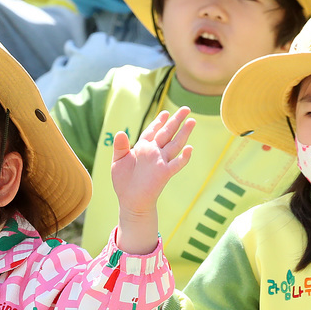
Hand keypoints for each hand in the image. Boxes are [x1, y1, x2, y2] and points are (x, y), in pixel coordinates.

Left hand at [110, 107, 194, 253]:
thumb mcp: (118, 161)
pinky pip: (176, 164)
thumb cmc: (124, 182)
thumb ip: (119, 146)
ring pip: (175, 144)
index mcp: (142, 148)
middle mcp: (154, 152)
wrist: (130, 201)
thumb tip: (119, 132)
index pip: (152, 131)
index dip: (159, 121)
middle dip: (176, 121)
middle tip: (186, 108)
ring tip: (192, 121)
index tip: (165, 113)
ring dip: (184, 133)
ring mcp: (160, 162)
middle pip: (167, 133)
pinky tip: (190, 148)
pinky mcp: (164, 173)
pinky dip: (184, 157)